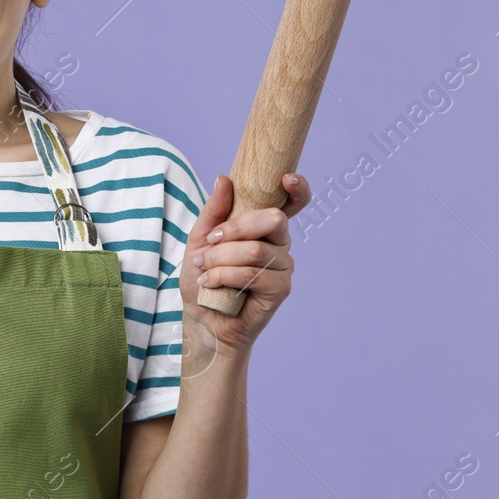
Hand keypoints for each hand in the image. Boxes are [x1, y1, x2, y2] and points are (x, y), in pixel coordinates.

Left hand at [179, 173, 310, 355]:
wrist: (202, 320)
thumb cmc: (203, 278)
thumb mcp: (200, 240)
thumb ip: (213, 211)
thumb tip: (224, 179)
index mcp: (263, 227)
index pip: (293, 202)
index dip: (298, 188)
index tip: (286, 178)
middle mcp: (279, 244)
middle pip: (274, 219)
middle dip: (237, 228)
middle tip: (212, 241)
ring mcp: (283, 266)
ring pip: (256, 250)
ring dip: (220, 259)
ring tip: (204, 268)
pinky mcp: (280, 289)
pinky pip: (253, 273)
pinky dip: (224, 276)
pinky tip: (211, 283)